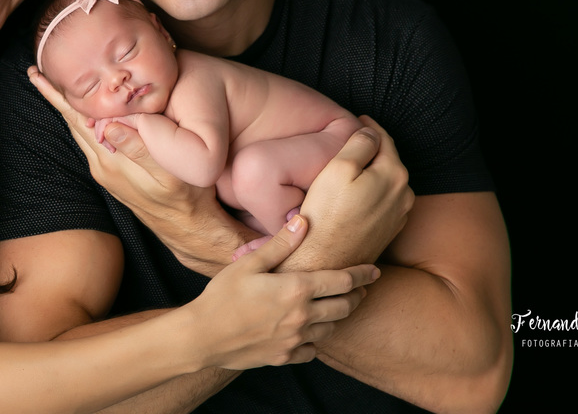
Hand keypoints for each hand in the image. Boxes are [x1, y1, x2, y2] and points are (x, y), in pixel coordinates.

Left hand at [28, 66, 250, 274]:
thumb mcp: (168, 172)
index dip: (59, 96)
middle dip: (54, 97)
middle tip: (35, 72)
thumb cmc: (185, 196)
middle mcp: (102, 165)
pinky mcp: (113, 173)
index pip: (78, 120)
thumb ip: (139, 149)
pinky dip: (83, 120)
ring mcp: (105, 169)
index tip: (40, 74)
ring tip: (52, 86)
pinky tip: (84, 111)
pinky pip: (92, 140)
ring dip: (66, 108)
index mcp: (111, 161)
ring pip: (80, 131)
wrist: (187, 226)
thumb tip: (110, 125)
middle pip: (73, 123)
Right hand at [189, 214, 380, 369]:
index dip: (362, 274)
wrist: (202, 337)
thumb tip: (303, 221)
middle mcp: (302, 316)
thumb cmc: (222, 296)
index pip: (343, 280)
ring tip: (337, 307)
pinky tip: (310, 331)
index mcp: (296, 289)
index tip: (375, 270)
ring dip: (338, 317)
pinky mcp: (285, 356)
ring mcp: (295, 339)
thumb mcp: (249, 264)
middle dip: (357, 295)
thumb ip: (280, 244)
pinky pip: (313, 350)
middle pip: (345, 306)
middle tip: (361, 288)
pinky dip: (316, 339)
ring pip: (332, 329)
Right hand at [280, 116, 414, 271]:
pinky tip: (357, 193)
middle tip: (354, 139)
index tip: (360, 118)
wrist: (324, 262)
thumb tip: (371, 132)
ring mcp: (398, 216)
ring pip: (386, 182)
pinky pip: (383, 202)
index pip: (385, 140)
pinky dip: (373, 192)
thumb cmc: (326, 215)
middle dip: (373, 148)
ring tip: (354, 165)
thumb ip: (359, 144)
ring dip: (374, 171)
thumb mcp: (338, 168)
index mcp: (394, 175)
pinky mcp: (388, 231)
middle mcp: (404, 195)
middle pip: (388, 161)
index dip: (371, 126)